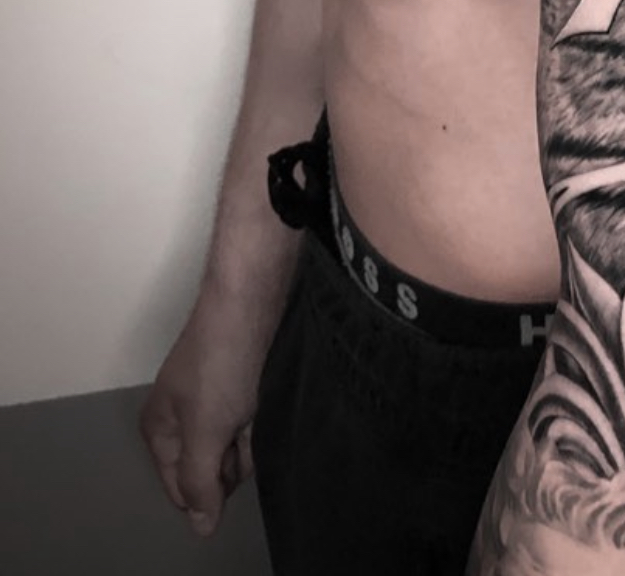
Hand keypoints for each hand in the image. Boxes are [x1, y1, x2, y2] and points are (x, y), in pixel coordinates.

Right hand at [139, 283, 275, 536]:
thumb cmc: (222, 360)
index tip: (227, 458)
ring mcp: (213, 397)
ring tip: (257, 400)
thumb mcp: (205, 429)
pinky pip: (254, 416)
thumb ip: (200, 481)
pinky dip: (263, 410)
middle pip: (213, 466)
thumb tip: (200, 528)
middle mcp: (182, 415)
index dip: (209, 486)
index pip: (182, 488)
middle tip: (242, 421)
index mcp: (159, 428)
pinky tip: (268, 391)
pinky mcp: (241, 381)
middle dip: (234, 454)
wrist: (253, 294)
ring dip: (252, 431)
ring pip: (237, 441)